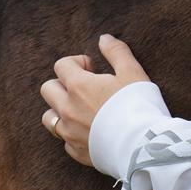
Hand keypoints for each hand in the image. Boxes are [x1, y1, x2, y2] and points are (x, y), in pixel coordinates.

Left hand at [41, 34, 150, 166]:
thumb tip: (104, 38)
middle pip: (48, 88)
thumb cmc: (138, 105)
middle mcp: (67, 108)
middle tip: (86, 87)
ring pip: (48, 116)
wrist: (142, 145)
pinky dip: (73, 133)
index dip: (78, 62)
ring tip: (82, 110)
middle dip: (63, 83)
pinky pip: (64, 140)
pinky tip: (92, 131)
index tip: (94, 69)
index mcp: (78, 86)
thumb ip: (117, 52)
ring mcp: (69, 132)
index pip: (61, 65)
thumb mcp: (133, 72)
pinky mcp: (76, 151)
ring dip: (60, 109)